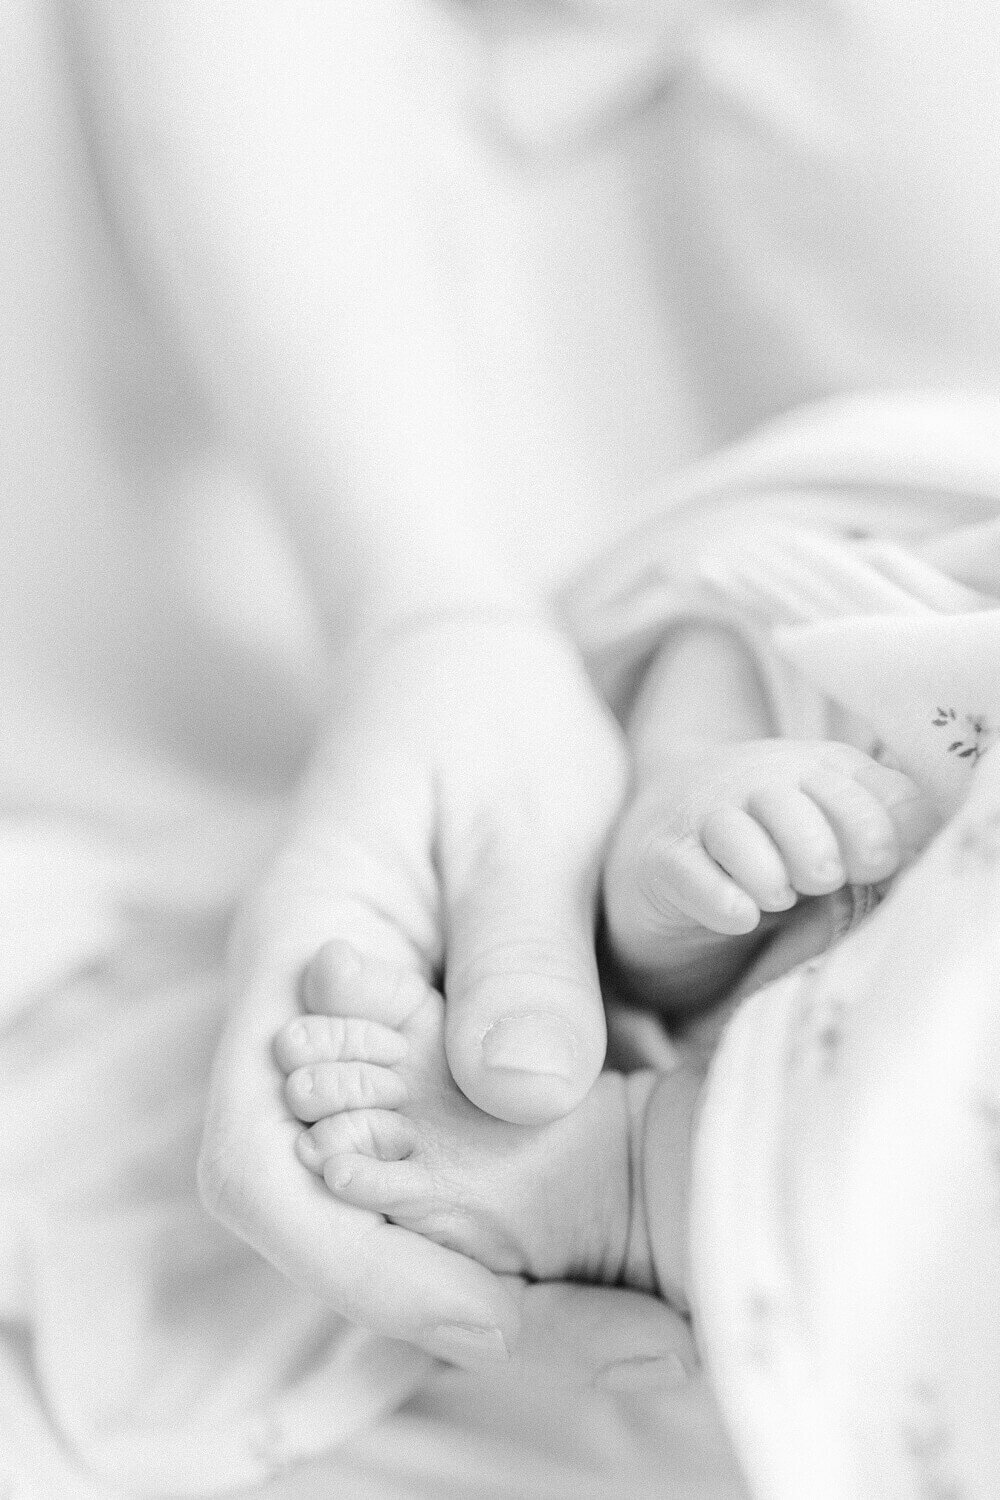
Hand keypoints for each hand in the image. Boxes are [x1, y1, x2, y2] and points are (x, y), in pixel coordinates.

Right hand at [198, 613, 627, 1363]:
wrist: (460, 666)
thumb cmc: (484, 717)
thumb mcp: (523, 820)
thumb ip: (521, 953)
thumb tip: (528, 1099)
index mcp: (301, 959)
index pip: (263, 1155)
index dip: (358, 1262)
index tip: (492, 1309)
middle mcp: (311, 1021)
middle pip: (332, 1206)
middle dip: (458, 1293)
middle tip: (631, 1338)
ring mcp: (366, 1036)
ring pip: (394, 1191)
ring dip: (500, 1262)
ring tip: (644, 1309)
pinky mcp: (426, 1040)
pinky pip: (449, 1147)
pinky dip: (523, 1202)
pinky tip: (624, 1222)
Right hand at [605, 737, 936, 969]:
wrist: (666, 817)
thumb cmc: (771, 823)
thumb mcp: (833, 802)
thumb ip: (887, 810)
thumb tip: (925, 834)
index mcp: (810, 766)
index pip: (859, 798)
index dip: (875, 842)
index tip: (872, 867)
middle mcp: (753, 782)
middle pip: (798, 817)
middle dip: (819, 860)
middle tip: (818, 880)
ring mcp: (703, 817)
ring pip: (742, 844)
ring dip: (772, 881)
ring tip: (778, 895)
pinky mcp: (664, 857)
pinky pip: (694, 879)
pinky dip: (726, 903)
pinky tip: (742, 914)